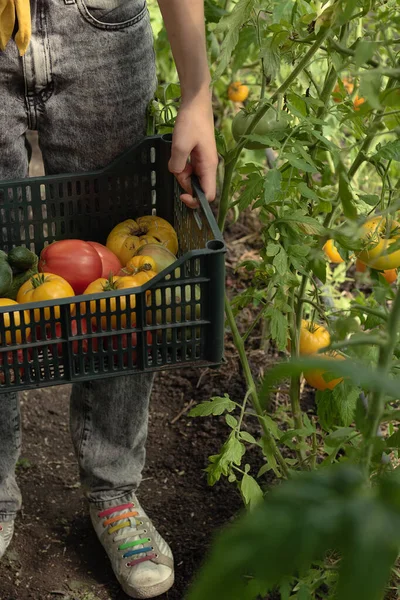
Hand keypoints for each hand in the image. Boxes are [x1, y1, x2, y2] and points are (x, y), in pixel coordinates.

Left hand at [168, 93, 217, 207]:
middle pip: (198, 187)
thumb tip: (176, 173)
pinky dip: (181, 165)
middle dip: (184, 182)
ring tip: (177, 155)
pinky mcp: (197, 156)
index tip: (182, 195)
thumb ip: (178, 164)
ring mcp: (203, 161)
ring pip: (192, 178)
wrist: (195, 103)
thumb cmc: (191, 121)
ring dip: (181, 172)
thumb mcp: (180, 144)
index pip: (208, 195)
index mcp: (209, 166)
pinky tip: (178, 152)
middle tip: (176, 167)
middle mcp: (208, 166)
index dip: (196, 200)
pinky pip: (189, 168)